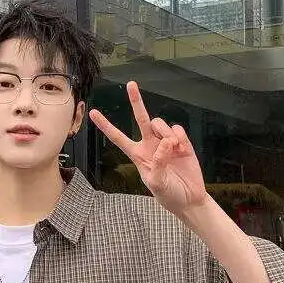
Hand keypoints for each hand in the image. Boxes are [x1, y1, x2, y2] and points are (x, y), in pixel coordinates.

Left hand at [88, 81, 207, 218]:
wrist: (189, 199)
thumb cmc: (169, 195)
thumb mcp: (157, 184)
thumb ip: (157, 164)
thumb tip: (164, 143)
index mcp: (138, 155)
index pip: (118, 138)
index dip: (106, 126)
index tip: (94, 114)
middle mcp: (150, 145)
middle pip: (141, 119)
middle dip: (136, 101)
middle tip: (131, 84)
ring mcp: (165, 142)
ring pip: (160, 123)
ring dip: (165, 133)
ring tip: (173, 149)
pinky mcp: (181, 142)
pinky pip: (177, 129)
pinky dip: (179, 136)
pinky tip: (181, 148)